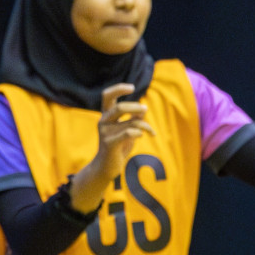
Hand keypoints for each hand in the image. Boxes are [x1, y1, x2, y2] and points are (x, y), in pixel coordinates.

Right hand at [72, 83, 154, 211]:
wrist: (107, 167)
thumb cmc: (118, 147)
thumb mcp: (127, 130)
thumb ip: (134, 119)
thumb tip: (143, 108)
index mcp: (106, 115)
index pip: (107, 96)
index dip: (118, 89)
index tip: (132, 87)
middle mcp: (103, 121)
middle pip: (119, 107)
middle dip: (135, 107)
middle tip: (145, 110)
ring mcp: (105, 132)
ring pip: (130, 122)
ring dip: (145, 126)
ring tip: (151, 132)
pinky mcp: (109, 143)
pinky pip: (129, 132)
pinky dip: (140, 132)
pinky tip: (143, 135)